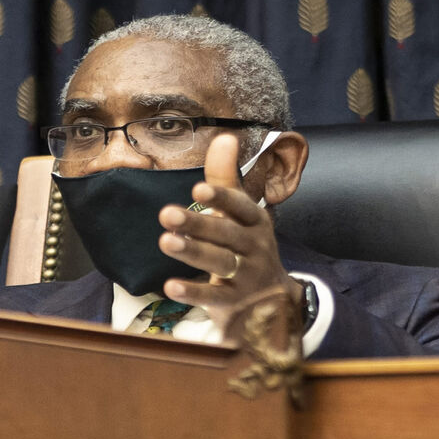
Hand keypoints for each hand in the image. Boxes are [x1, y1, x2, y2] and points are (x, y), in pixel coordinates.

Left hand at [156, 133, 302, 333]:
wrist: (272, 302)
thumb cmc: (248, 247)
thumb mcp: (241, 213)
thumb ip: (226, 177)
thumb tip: (224, 136)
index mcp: (255, 222)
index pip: (241, 207)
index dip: (222, 198)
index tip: (198, 189)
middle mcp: (255, 248)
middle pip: (226, 235)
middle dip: (197, 224)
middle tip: (166, 213)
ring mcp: (246, 277)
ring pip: (220, 263)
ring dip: (192, 252)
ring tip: (166, 241)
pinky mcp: (234, 303)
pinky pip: (213, 297)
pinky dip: (192, 291)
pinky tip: (170, 285)